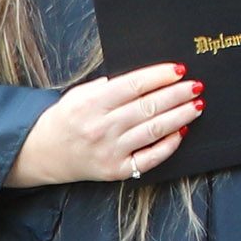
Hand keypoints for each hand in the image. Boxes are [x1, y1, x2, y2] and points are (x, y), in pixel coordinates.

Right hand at [11, 64, 202, 185]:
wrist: (43, 153)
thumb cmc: (66, 119)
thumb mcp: (78, 95)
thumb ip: (107, 86)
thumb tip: (146, 78)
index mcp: (90, 104)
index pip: (133, 85)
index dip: (159, 76)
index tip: (179, 70)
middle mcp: (101, 127)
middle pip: (148, 107)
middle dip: (177, 95)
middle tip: (195, 86)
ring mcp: (110, 151)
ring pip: (154, 130)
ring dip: (180, 116)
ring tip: (196, 105)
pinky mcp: (117, 170)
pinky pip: (151, 157)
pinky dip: (170, 144)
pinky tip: (182, 131)